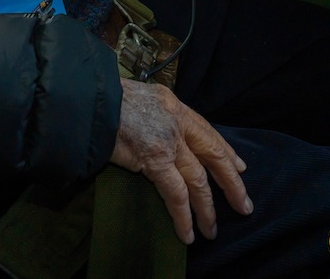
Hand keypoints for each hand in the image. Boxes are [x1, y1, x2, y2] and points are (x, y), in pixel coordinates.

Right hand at [110, 79, 252, 243]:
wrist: (86, 100)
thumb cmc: (104, 100)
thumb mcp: (138, 97)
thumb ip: (154, 114)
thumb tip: (157, 131)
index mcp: (172, 104)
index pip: (206, 130)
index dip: (225, 151)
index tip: (239, 167)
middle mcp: (176, 120)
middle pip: (212, 154)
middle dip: (230, 182)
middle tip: (243, 204)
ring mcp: (167, 140)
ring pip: (197, 180)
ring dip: (207, 208)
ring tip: (211, 229)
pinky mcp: (154, 159)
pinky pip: (175, 194)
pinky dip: (183, 215)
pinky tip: (188, 232)